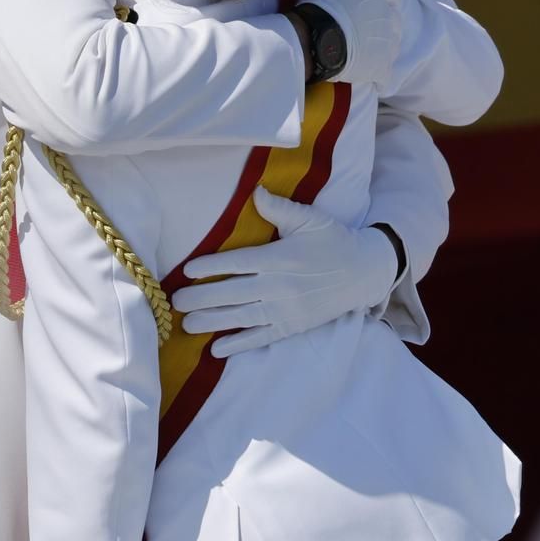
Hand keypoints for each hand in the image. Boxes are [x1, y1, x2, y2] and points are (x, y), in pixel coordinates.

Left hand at [170, 188, 397, 356]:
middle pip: (233, 293)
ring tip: (187, 325)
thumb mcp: (309, 219)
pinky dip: (239, 344)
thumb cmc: (334, 241)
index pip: (238, 263)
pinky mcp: (293, 326)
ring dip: (213, 322)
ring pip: (242, 317)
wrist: (365, 272)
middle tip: (175, 302)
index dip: (211, 267)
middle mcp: (279, 286)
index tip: (187, 271)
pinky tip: (217, 349)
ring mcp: (286, 309)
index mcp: (279, 258)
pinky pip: (262, 337)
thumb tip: (256, 191)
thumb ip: (279, 208)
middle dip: (202, 298)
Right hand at [296, 0, 400, 85]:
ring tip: (358, 51)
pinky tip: (364, 74)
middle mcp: (392, 17)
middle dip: (377, 24)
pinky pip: (384, 74)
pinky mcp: (382, 68)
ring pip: (390, 45)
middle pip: (390, 20)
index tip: (357, 3)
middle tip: (354, 28)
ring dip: (379, 48)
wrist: (318, 34)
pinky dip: (377, 75)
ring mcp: (389, 44)